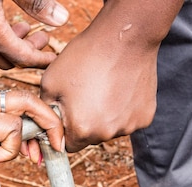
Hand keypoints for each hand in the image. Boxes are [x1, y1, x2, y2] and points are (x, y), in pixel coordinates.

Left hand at [0, 46, 63, 186]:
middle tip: (58, 146)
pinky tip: (17, 141)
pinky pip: (8, 104)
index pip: (12, 130)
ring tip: (37, 153)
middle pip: (29, 102)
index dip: (10, 152)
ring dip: (37, 123)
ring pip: (23, 100)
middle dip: (50, 122)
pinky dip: (21, 120)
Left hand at [40, 0, 182, 151]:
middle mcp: (106, 134)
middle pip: (91, 139)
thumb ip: (47, 111)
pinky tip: (121, 88)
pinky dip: (124, 109)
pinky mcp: (144, 118)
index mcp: (82, 129)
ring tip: (105, 87)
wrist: (125, 36)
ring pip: (110, 130)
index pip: (68, 146)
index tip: (70, 113)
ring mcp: (128, 127)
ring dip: (106, 116)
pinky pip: (128, 120)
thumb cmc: (85, 55)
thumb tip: (50, 128)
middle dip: (86, 122)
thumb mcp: (50, 81)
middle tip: (88, 94)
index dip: (66, 130)